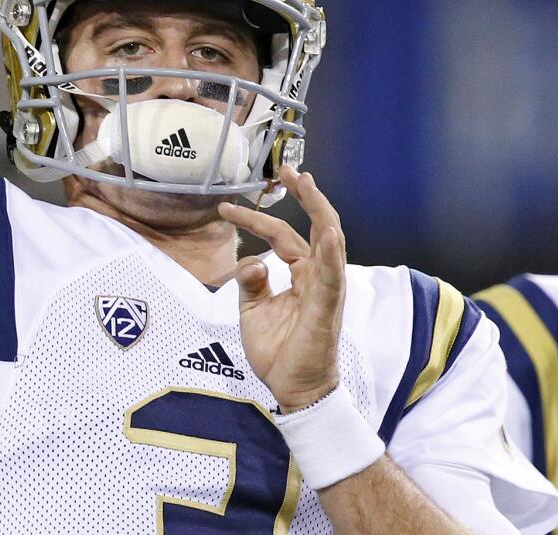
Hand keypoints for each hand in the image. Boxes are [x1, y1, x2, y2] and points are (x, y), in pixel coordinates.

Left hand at [217, 165, 344, 411]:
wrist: (293, 389)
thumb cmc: (279, 351)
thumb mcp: (253, 311)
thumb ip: (251, 283)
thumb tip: (249, 261)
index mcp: (301, 275)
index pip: (280, 237)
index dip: (253, 220)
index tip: (225, 209)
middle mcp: (317, 277)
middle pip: (314, 227)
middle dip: (304, 195)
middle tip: (287, 168)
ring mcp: (326, 290)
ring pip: (328, 241)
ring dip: (319, 209)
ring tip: (306, 182)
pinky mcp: (327, 308)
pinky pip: (331, 276)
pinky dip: (331, 252)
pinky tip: (328, 232)